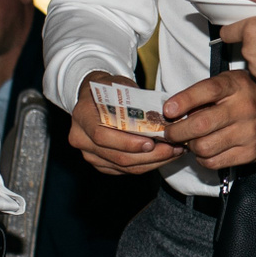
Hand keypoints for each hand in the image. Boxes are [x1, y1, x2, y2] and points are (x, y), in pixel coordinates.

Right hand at [70, 70, 186, 174]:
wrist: (95, 96)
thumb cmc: (111, 88)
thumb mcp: (121, 86)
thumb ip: (137, 102)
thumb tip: (166, 115)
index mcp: (83, 116)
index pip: (102, 136)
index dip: (127, 142)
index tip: (151, 142)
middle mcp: (81, 138)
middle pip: (116, 156)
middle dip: (149, 155)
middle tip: (173, 148)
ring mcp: (89, 154)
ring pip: (124, 166)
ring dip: (153, 162)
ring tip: (174, 151)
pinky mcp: (100, 164)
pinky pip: (125, 170)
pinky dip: (146, 165)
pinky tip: (164, 156)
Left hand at [162, 69, 255, 168]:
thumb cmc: (246, 96)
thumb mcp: (229, 84)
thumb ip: (204, 95)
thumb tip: (173, 113)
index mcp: (236, 86)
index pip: (207, 91)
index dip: (183, 101)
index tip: (168, 111)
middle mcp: (244, 108)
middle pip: (200, 125)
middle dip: (177, 131)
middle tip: (170, 133)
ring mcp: (249, 133)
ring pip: (204, 147)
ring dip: (191, 146)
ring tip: (191, 141)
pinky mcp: (250, 153)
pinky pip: (215, 162)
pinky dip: (203, 158)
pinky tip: (206, 150)